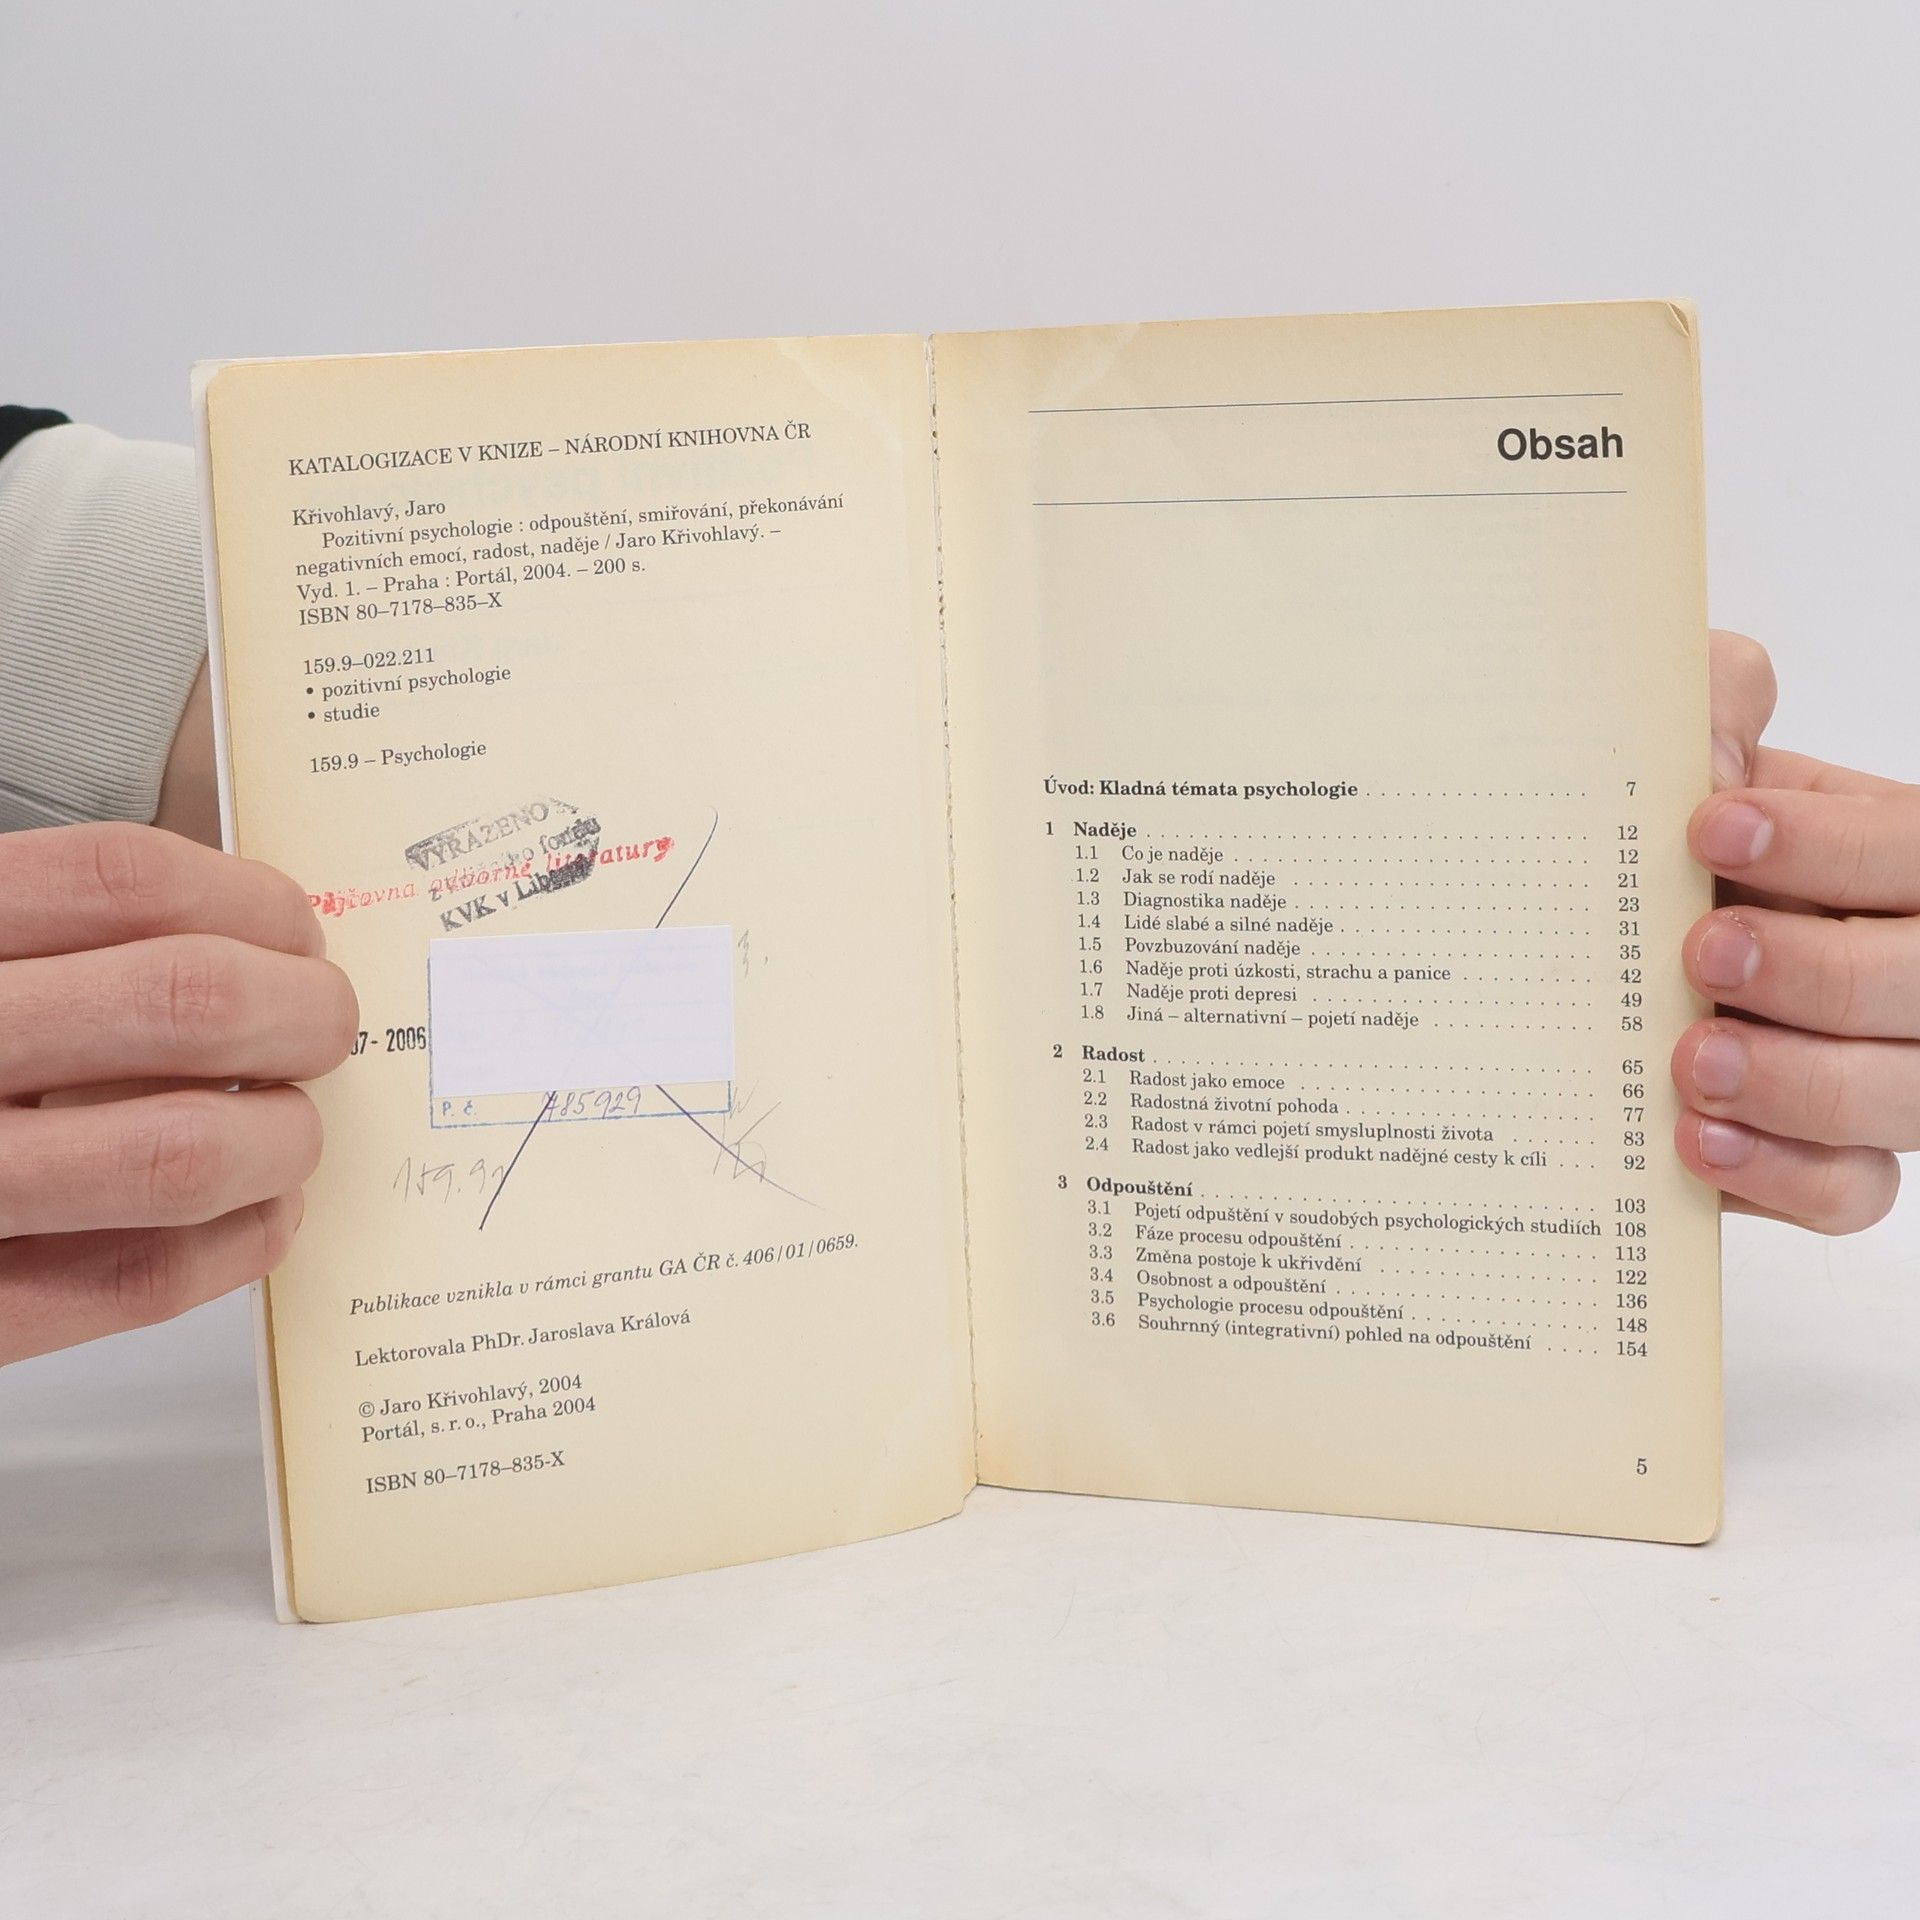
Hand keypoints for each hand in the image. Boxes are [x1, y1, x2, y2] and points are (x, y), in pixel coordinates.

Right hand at [0, 823, 355, 1363]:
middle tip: (325, 1024)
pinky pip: (134, 1280)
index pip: (122, 878)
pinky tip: (260, 1212)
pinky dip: (237, 1241)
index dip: (249, 900)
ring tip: (291, 1123)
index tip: (294, 928)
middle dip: (300, 1012)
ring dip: (280, 1134)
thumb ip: (36, 938)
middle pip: (181, 1002)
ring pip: (176, 1153)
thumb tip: (226, 936)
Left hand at [1674, 632, 1910, 1231]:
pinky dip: (1782, 1171)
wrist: (1616, 935)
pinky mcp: (1837, 1158)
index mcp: (1906, 857)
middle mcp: (1919, 965)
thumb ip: (1713, 714)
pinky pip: (1855, 1191)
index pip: (1919, 851)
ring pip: (1908, 1097)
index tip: (1709, 824)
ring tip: (1690, 1059)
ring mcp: (1894, 1070)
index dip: (1829, 843)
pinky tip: (1693, 1140)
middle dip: (1819, 970)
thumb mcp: (1691, 757)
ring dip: (1800, 1082)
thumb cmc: (1676, 844)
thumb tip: (1714, 754)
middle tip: (1703, 952)